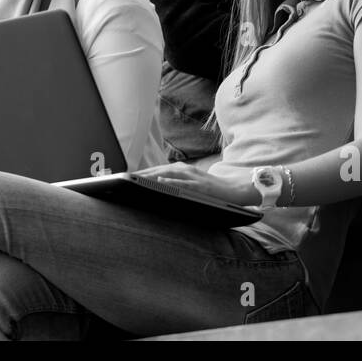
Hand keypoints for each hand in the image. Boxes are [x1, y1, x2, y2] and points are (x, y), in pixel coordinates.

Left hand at [135, 162, 258, 206]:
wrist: (235, 190)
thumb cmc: (212, 190)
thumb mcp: (192, 186)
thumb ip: (177, 185)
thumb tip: (158, 188)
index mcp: (183, 170)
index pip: (158, 170)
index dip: (142, 173)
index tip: (126, 177)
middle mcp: (187, 170)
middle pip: (160, 170)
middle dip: (142, 174)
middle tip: (125, 178)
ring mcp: (194, 177)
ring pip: (169, 174)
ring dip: (152, 175)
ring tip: (137, 179)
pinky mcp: (202, 185)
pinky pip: (184, 183)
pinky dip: (171, 181)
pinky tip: (160, 181)